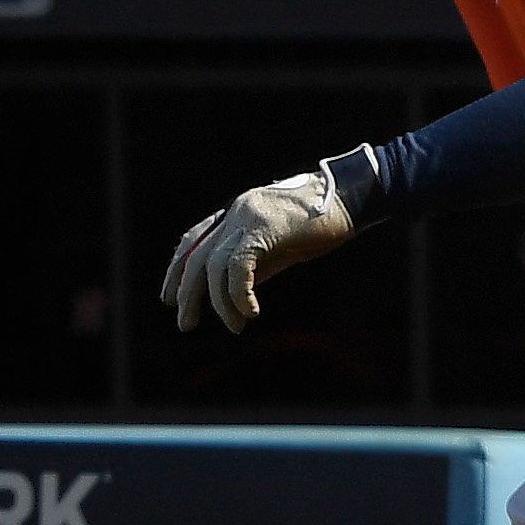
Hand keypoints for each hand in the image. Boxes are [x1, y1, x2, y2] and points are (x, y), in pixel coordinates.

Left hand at [163, 163, 359, 333]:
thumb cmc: (324, 223)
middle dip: (188, 292)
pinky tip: (251, 312)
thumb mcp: (283, 246)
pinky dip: (240, 294)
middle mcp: (236, 211)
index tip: (171, 297)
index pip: (194, 239)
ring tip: (234, 326)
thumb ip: (258, 263)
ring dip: (220, 302)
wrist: (353, 198)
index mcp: (237, 212)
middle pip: (197, 255)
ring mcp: (247, 216)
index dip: (178, 268)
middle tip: (186, 323)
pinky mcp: (263, 228)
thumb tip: (236, 293)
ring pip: (215, 265)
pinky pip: (238, 267)